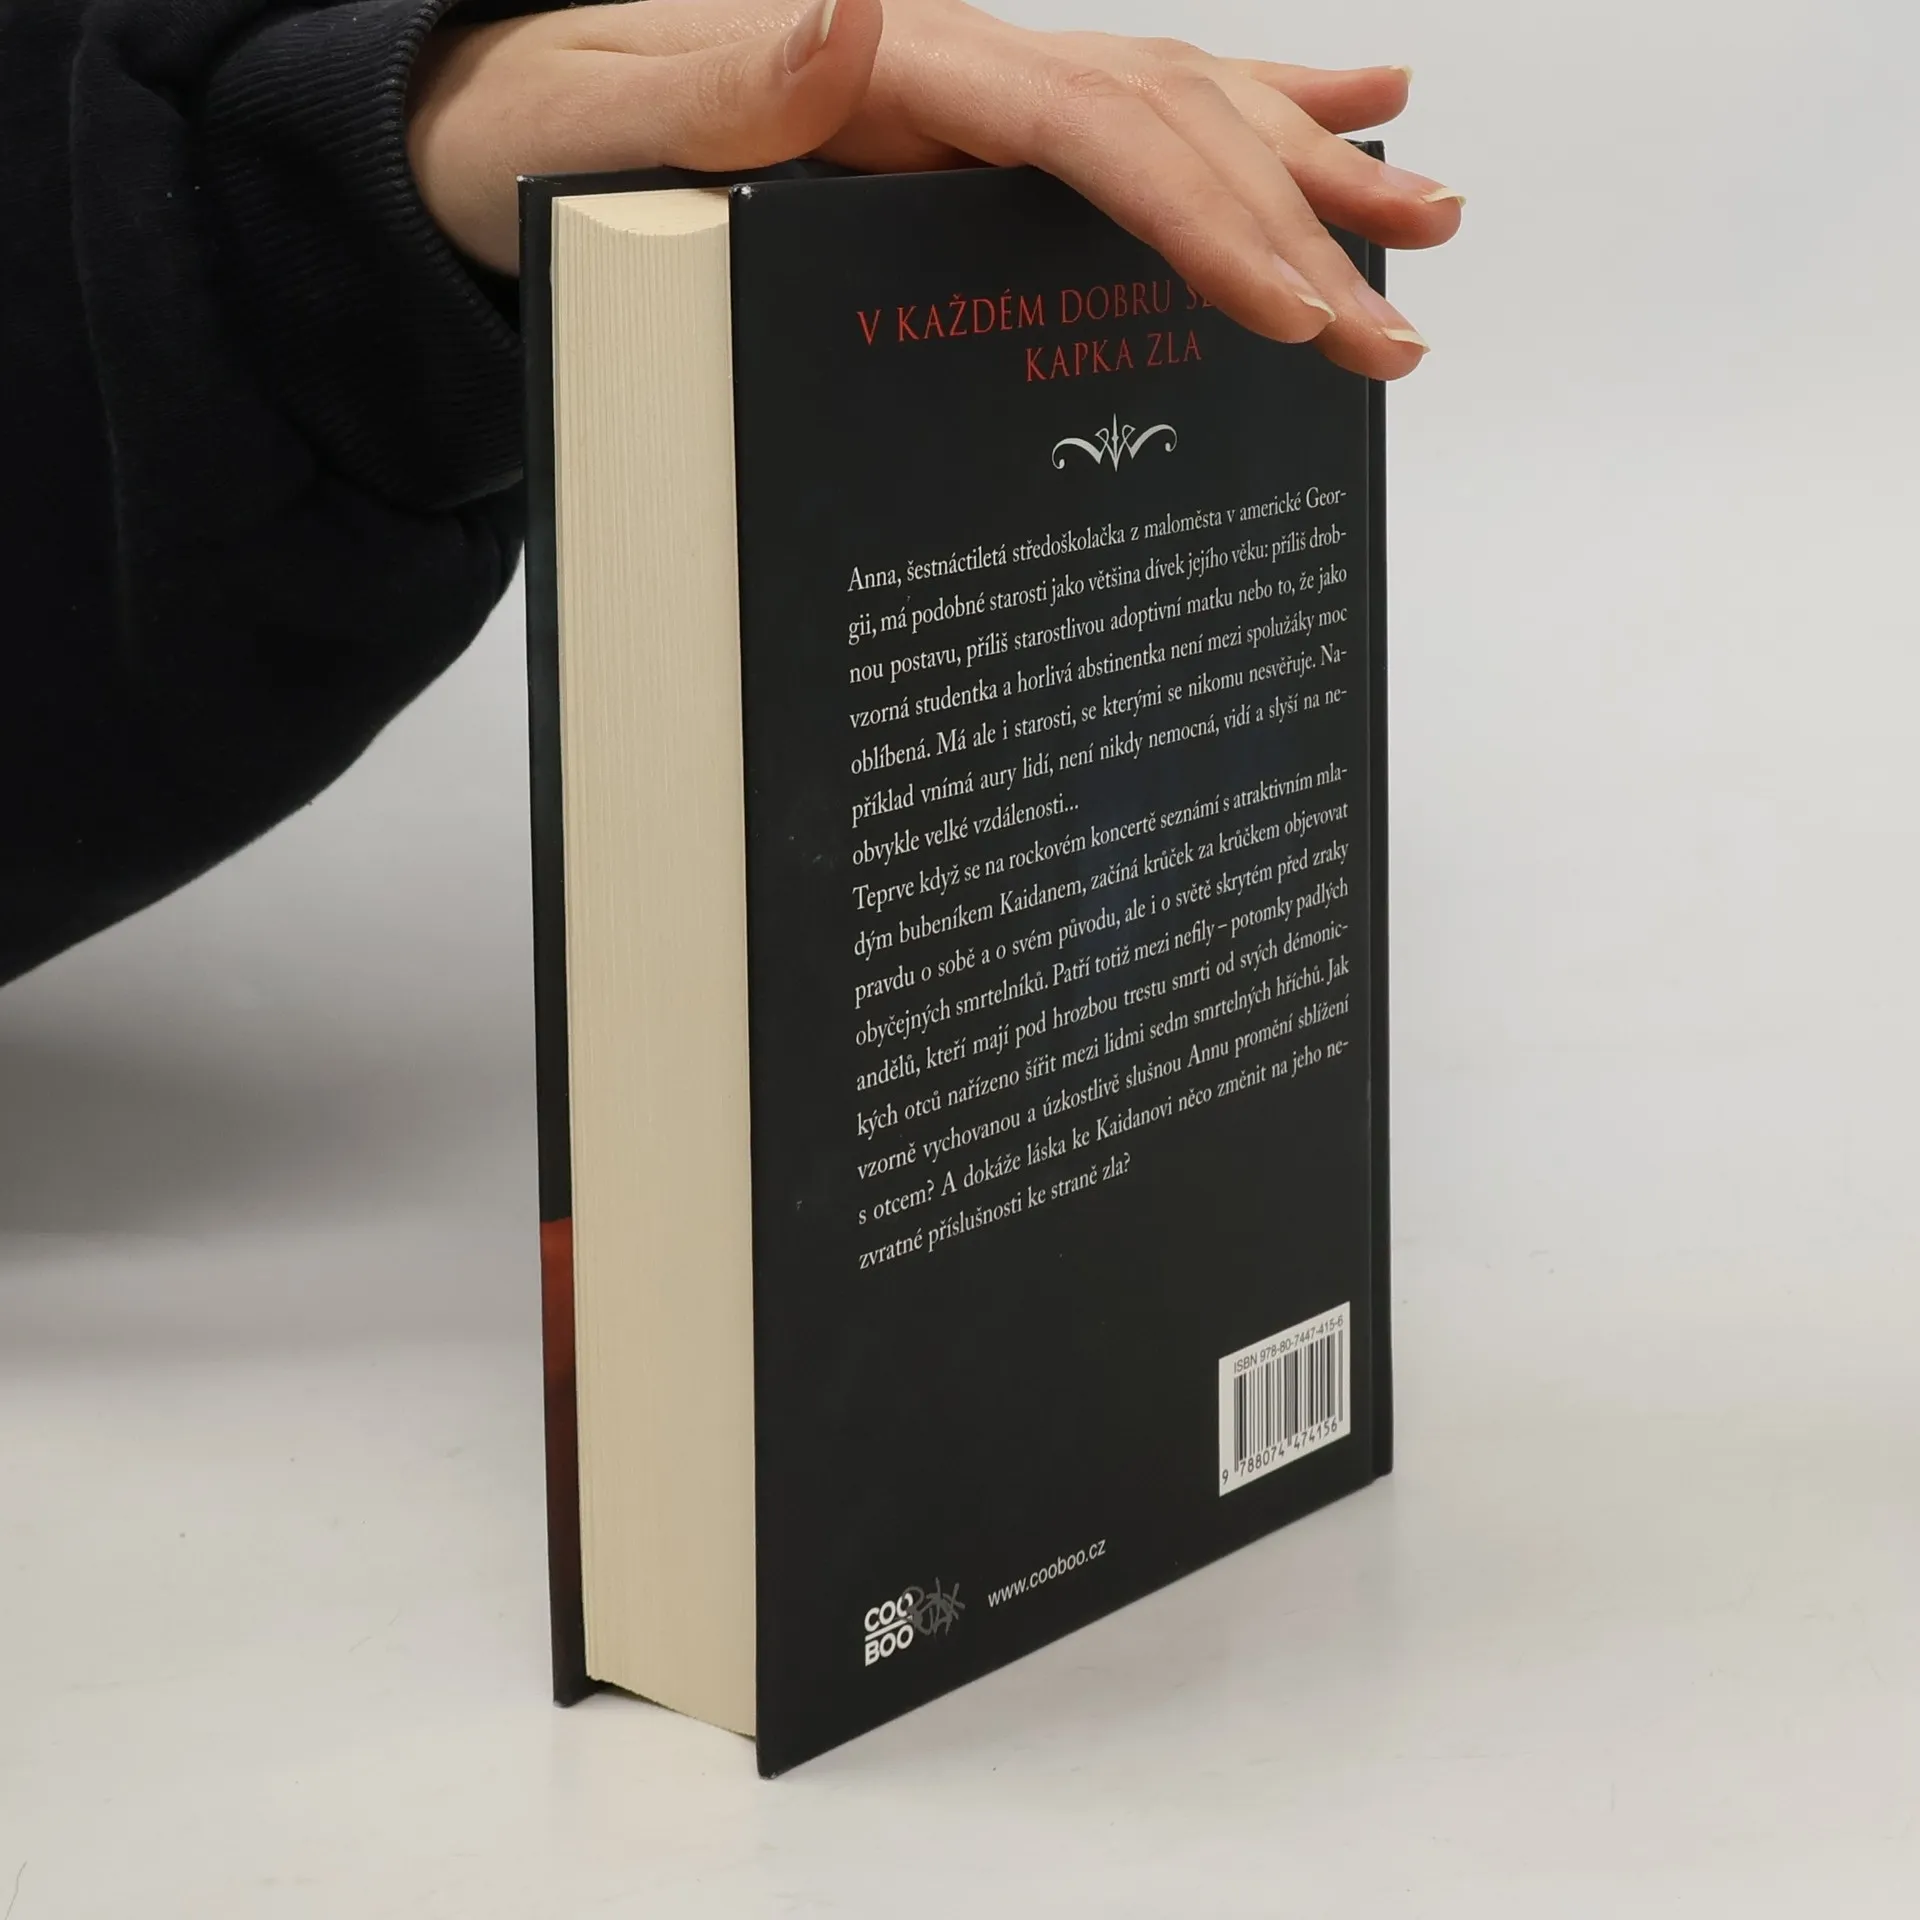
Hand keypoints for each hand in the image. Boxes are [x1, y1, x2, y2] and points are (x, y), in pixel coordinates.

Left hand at [408, 0, 1462, 378]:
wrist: (514, 112)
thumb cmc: (556, 129)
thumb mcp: (617, 112)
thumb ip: (739, 77)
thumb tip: (849, 14)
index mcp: (905, 69)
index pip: (1096, 135)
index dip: (1204, 221)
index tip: (1292, 310)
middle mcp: (962, 63)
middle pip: (1170, 127)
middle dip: (1295, 231)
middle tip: (1393, 332)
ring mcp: (978, 89)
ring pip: (1181, 109)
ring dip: (1310, 165)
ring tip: (1427, 211)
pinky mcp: (972, 125)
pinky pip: (1130, 120)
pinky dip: (1242, 119)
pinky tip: (1339, 112)